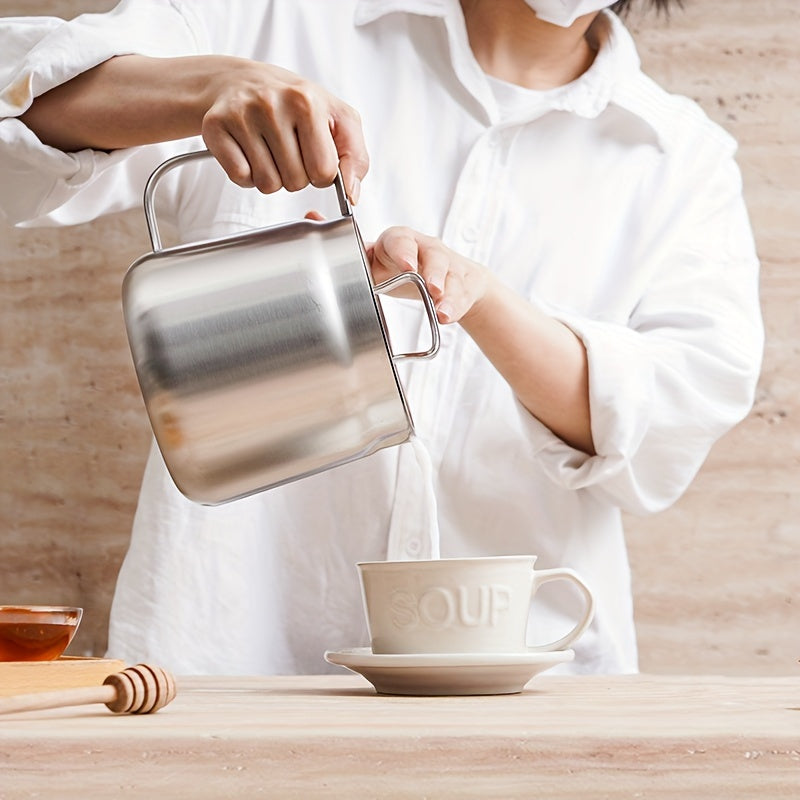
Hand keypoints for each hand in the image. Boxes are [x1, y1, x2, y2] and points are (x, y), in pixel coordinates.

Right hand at [201, 59, 367, 202]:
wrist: (239, 81)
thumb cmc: (294, 104)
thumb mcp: (336, 119)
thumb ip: (355, 157)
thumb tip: (352, 195)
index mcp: (307, 101)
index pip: (324, 172)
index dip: (322, 173)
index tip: (314, 155)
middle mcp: (272, 104)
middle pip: (296, 182)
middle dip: (296, 176)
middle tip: (288, 149)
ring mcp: (242, 114)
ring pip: (267, 185)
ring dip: (271, 176)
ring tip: (269, 149)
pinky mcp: (215, 126)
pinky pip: (240, 178)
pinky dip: (246, 175)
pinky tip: (248, 152)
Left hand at [368, 227, 490, 323]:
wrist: (436, 276)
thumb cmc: (403, 270)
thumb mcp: (378, 265)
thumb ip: (361, 264)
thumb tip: (334, 256)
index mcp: (400, 241)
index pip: (401, 240)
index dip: (404, 252)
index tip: (407, 267)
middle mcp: (426, 248)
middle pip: (434, 254)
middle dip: (434, 272)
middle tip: (432, 289)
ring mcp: (447, 264)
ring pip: (451, 275)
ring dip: (448, 294)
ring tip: (442, 312)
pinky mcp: (462, 281)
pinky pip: (462, 293)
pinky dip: (456, 306)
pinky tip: (448, 316)